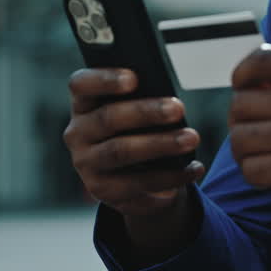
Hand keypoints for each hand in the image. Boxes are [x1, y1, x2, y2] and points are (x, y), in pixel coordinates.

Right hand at [63, 67, 205, 215]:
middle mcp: (77, 133)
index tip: (133, 78)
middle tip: (178, 108)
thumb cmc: (136, 127)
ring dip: (160, 144)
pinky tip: (193, 168)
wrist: (129, 174)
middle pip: (108, 118)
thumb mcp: (133, 109)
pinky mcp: (102, 191)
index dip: (104, 79)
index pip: (81, 84)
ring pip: (121, 152)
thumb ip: (142, 98)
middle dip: (145, 112)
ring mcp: (86, 164)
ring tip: (191, 138)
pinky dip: (170, 177)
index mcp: (83, 103)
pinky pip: (137, 185)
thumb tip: (167, 99)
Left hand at [228, 45, 270, 262]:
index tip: (245, 93)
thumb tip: (243, 82)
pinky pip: (249, 169)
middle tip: (259, 139)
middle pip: (240, 103)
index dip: (242, 75)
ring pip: (239, 138)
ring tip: (269, 159)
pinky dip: (257, 177)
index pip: (262, 59)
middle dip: (241, 124)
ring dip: (246, 154)